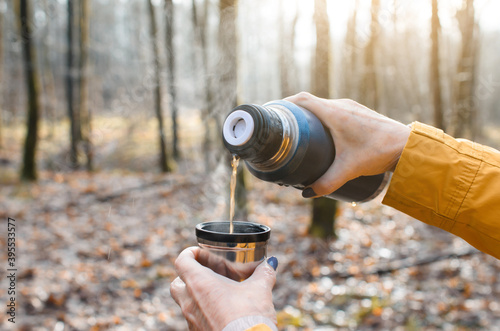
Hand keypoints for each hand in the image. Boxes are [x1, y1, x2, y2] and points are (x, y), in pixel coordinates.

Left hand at [170, 247, 277, 329]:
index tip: (200, 252)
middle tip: (206, 274)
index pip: (182, 261)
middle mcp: (189, 301)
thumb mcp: (260, 290)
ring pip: (185, 303)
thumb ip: (264, 273)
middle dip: (188, 277)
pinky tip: (222, 312)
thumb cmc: (249, 316)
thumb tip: (270, 263)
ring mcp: (191, 321)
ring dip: (197, 295)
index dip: (189, 253)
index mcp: (199, 284)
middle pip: (177, 283)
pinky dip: (204, 313)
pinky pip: (194, 320)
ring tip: (218, 294)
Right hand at [285, 92, 410, 197]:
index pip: (302, 99)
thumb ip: (326, 183)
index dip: (285, 103)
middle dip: (295, 113)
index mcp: (335, 113)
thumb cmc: (379, 152)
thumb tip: (307, 194)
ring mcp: (352, 108)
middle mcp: (342, 106)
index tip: (275, 113)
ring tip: (300, 132)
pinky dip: (323, 117)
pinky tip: (323, 133)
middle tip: (283, 128)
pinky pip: (334, 110)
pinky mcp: (359, 114)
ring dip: (310, 115)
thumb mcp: (349, 170)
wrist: (408, 146)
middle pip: (310, 103)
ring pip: (323, 106)